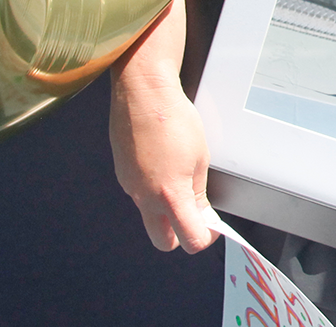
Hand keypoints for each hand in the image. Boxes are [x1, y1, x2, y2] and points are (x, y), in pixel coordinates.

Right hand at [109, 75, 218, 253]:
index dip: (204, 237)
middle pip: (162, 240)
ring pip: (149, 216)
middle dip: (181, 235)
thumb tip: (202, 215)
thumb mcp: (199, 158)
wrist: (143, 94)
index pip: (188, 238)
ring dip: (167, 210)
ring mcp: (129, 187)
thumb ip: (198, 193)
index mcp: (169, 194)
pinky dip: (153, 191)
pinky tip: (164, 167)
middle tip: (197, 215)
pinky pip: (139, 194)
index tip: (212, 227)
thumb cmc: (173, 119)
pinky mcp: (122, 174)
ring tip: (182, 181)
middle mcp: (143, 197)